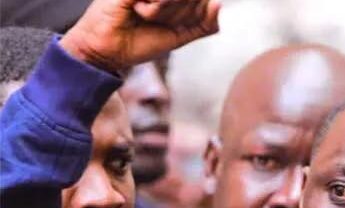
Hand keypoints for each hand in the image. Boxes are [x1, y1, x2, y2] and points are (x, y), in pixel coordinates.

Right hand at [60, 0, 219, 72]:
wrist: (108, 50)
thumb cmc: (140, 42)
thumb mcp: (179, 37)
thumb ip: (203, 25)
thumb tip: (219, 5)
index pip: (204, 0)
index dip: (194, 14)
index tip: (172, 24)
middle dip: (179, 15)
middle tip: (154, 20)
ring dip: (166, 12)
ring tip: (144, 15)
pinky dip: (154, 8)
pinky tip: (138, 10)